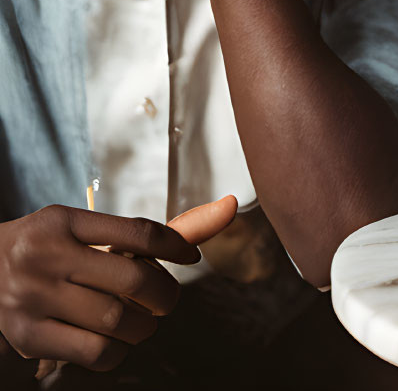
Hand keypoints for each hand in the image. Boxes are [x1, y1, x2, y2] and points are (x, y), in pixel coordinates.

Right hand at [0, 207, 198, 372]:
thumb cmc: (38, 248)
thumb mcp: (72, 226)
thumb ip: (123, 233)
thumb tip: (188, 241)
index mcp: (63, 223)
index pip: (138, 233)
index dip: (176, 246)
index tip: (191, 256)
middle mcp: (47, 258)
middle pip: (133, 280)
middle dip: (165, 294)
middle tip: (166, 299)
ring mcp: (35, 299)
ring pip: (116, 320)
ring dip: (144, 326)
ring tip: (142, 322)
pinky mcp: (28, 336)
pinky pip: (92, 352)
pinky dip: (117, 350)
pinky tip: (116, 341)